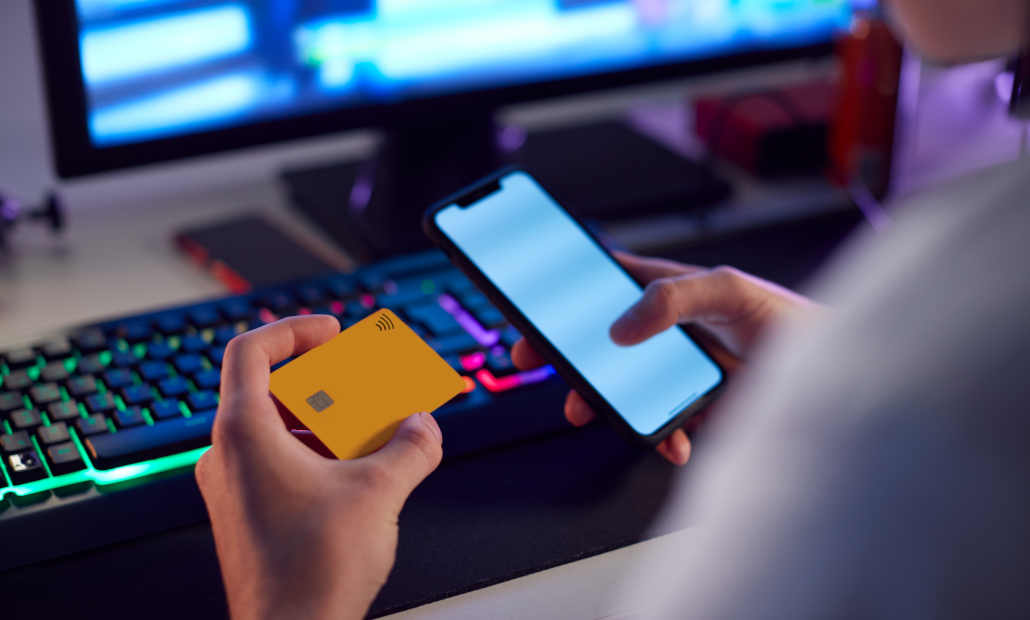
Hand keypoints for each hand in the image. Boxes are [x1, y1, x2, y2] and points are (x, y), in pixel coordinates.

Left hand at [195, 316, 443, 619]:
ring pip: (277, 429)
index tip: (331, 333)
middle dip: (325, 381)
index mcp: (244, 434)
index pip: (250, 350)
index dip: (293, 330)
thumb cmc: (310, 572)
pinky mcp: (246, 513)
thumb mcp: (378, 493)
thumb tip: (423, 426)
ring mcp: (233, 486)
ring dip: (326, 420)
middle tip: (364, 381)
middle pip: (270, 389)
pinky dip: (317, 452)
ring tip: (372, 429)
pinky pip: (278, 461)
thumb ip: (410, 447)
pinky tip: (357, 470)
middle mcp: (226, 455)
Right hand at [512, 252, 816, 465]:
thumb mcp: (730, 290)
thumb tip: (620, 328)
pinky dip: (659, 440)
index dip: (566, 289)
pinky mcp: (695, 411)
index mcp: (670, 291)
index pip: (606, 282)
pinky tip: (673, 444)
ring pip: (622, 389)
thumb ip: (674, 297)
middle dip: (564, 351)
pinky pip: (660, 428)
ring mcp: (677, 373)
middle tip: (532, 356)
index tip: (530, 300)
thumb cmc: (789, 320)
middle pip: (600, 340)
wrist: (840, 385)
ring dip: (601, 402)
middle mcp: (669, 332)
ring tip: (587, 410)